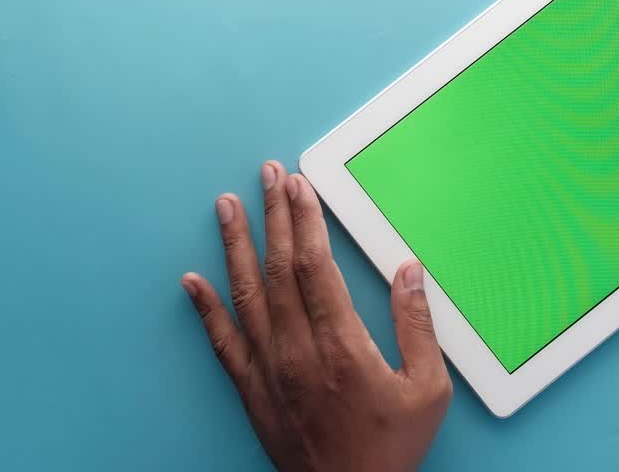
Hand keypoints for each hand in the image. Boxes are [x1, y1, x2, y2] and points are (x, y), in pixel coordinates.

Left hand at [182, 161, 451, 471]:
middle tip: (267, 174)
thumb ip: (417, 327)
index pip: (315, 266)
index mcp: (342, 346)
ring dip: (235, 246)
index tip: (299, 186)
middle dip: (274, 216)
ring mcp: (269, 370)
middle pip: (279, 268)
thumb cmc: (389, 450)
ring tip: (227, 206)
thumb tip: (409, 271)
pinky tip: (191, 281)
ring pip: (246, 295)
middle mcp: (297, 352)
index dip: (306, 221)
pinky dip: (205, 309)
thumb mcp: (427, 390)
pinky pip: (222, 342)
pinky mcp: (252, 390)